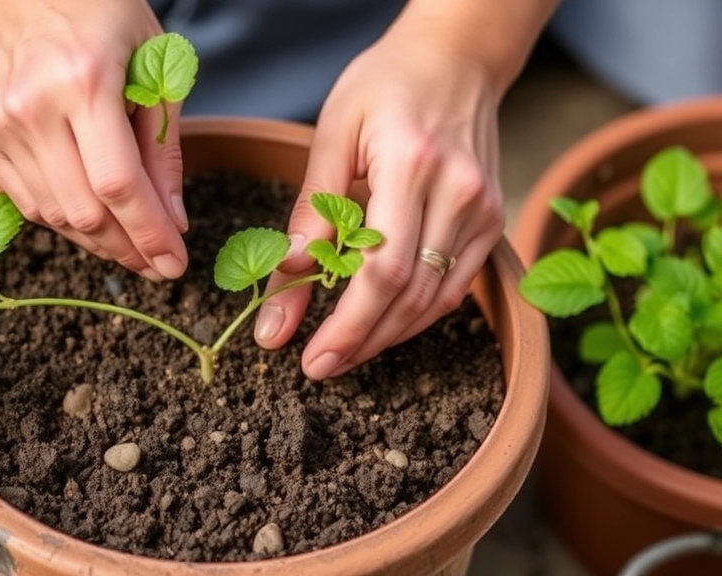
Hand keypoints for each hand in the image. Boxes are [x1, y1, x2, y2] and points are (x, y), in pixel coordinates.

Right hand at [0, 0, 188, 280]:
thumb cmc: (103, 15)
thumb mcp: (154, 67)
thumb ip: (163, 148)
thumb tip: (173, 222)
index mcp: (84, 81)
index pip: (118, 185)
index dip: (150, 234)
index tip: (175, 265)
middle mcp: (31, 107)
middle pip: (84, 211)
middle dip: (128, 249)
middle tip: (159, 264)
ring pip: (53, 215)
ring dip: (98, 242)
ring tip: (132, 249)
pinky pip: (28, 201)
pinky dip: (65, 220)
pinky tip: (95, 222)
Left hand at [254, 22, 505, 379]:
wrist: (456, 56)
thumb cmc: (386, 84)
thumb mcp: (334, 134)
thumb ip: (310, 212)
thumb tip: (283, 277)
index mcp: (411, 165)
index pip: (383, 270)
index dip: (348, 325)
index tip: (310, 356)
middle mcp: (458, 193)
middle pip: (411, 295)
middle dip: (361, 341)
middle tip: (320, 366)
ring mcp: (484, 209)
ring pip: (437, 300)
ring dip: (388, 336)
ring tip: (344, 353)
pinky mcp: (494, 220)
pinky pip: (457, 286)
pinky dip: (419, 314)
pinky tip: (384, 326)